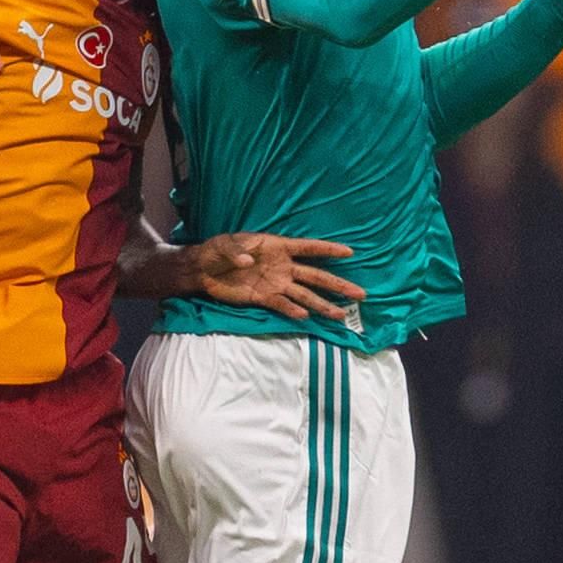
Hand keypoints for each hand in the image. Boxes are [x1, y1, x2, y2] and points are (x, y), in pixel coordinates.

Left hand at [192, 234, 365, 321]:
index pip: (309, 247)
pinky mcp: (263, 298)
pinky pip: (283, 305)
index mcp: (278, 247)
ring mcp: (275, 284)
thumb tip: (248, 261)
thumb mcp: (225, 245)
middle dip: (337, 284)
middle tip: (360, 294)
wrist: (202, 270)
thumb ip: (236, 251)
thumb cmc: (217, 250)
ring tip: (341, 314)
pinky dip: (293, 311)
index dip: (328, 249)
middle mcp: (283, 267)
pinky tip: (307, 317)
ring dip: (322, 304)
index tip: (350, 252)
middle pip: (316, 275)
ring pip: (304, 295)